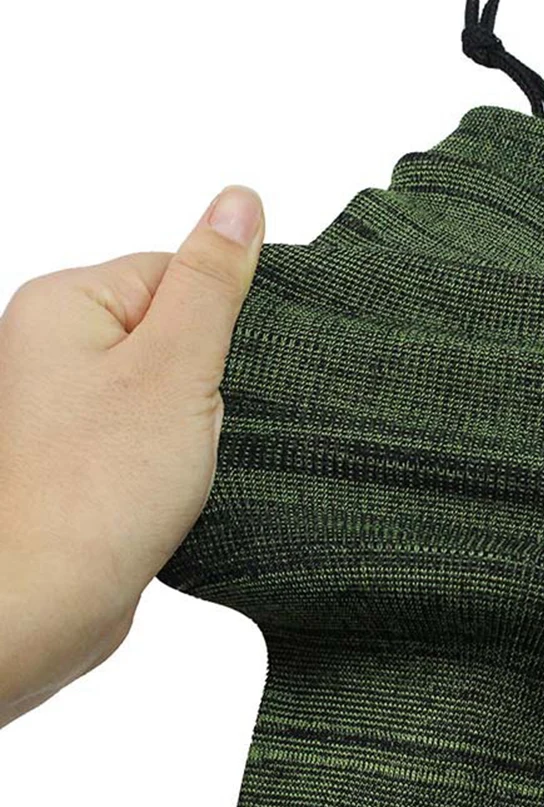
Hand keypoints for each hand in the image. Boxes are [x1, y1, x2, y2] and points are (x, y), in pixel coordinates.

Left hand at [0, 186, 262, 726]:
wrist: (39, 606)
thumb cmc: (96, 490)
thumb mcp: (177, 366)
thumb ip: (213, 279)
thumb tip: (240, 200)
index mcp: (67, 304)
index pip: (176, 272)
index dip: (214, 326)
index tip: (207, 377)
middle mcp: (54, 345)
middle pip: (175, 330)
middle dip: (204, 381)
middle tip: (184, 428)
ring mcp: (63, 403)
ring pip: (170, 386)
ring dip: (193, 423)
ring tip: (170, 463)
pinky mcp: (80, 453)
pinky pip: (152, 430)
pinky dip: (173, 455)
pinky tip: (164, 486)